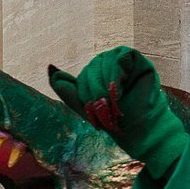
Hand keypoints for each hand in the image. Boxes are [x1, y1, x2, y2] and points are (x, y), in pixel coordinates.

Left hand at [47, 47, 187, 175]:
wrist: (139, 130)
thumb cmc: (114, 120)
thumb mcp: (84, 107)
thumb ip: (67, 89)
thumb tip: (50, 68)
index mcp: (94, 74)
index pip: (81, 79)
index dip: (86, 97)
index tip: (96, 115)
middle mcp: (106, 63)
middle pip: (90, 70)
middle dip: (96, 95)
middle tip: (107, 111)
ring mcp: (120, 59)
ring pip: (103, 64)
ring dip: (107, 88)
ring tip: (116, 103)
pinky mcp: (134, 58)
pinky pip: (119, 59)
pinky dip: (117, 77)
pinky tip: (121, 91)